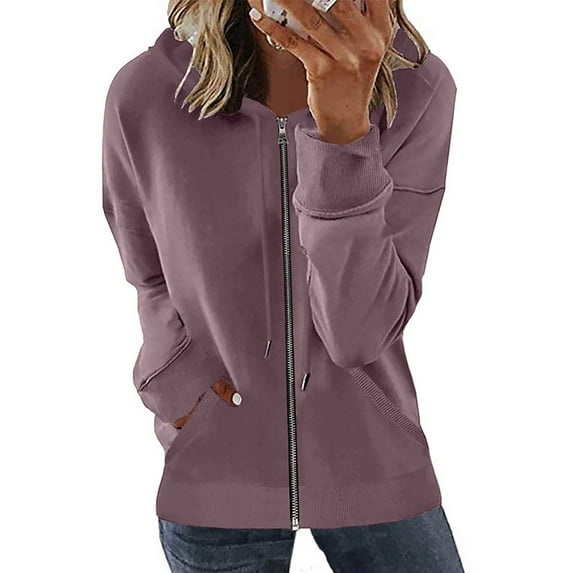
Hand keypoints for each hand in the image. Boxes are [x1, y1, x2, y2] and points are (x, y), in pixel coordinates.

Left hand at [247, 0, 392, 143]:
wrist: (346, 120)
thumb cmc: (352, 79)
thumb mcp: (365, 47)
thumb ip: (355, 19)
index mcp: (380, 30)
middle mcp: (366, 42)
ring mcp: (344, 58)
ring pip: (311, 18)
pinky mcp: (322, 72)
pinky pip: (294, 43)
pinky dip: (273, 27)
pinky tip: (257, 16)